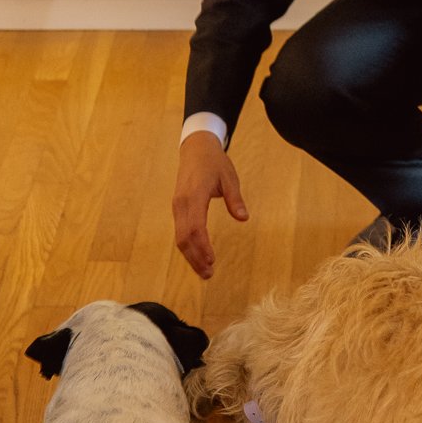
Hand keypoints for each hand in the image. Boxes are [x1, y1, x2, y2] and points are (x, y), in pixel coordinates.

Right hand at [173, 131, 248, 278]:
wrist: (195, 148)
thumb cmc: (214, 162)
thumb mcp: (229, 177)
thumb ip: (235, 199)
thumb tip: (244, 218)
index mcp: (194, 196)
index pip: (195, 227)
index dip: (202, 246)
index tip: (211, 260)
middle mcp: (181, 204)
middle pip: (184, 237)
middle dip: (195, 258)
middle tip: (209, 274)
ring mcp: (178, 207)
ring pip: (180, 237)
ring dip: (191, 256)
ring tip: (205, 271)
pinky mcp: (178, 208)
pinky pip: (181, 231)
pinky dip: (188, 247)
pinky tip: (198, 257)